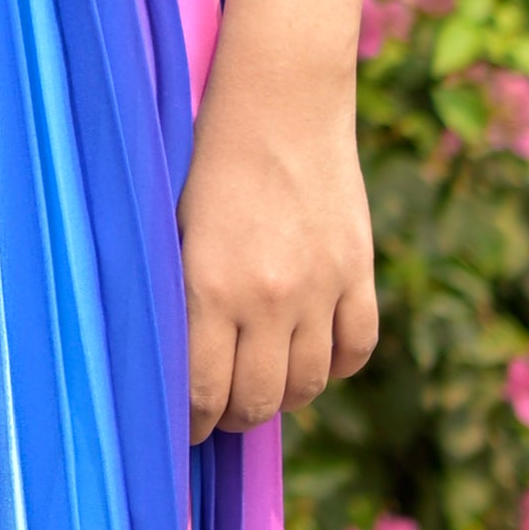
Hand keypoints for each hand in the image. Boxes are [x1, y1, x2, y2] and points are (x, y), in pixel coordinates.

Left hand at [178, 55, 378, 442]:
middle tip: (223, 406)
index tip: (187, 428)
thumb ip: (177, 299)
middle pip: (259, 401)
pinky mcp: (358, 270)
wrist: (279, 101)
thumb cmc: (205, 159)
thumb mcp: (172, 229)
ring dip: (284, 395)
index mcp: (209, 289)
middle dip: (235, 415)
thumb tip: (170, 368)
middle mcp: (268, 298)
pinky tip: (313, 354)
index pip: (203, 395)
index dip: (193, 425)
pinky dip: (336, 364)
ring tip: (265, 382)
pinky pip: (356, 349)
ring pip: (308, 385)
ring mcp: (320, 287)